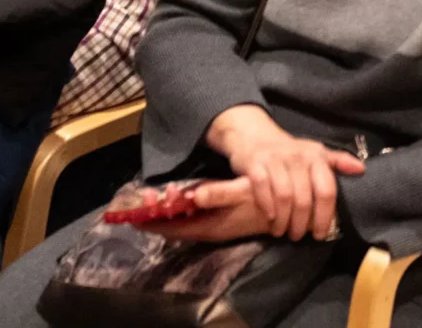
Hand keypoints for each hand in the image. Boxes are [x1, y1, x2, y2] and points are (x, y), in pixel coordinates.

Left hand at [135, 179, 273, 243]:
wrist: (290, 213)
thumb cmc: (266, 201)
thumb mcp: (243, 192)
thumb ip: (217, 194)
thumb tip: (191, 194)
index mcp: (209, 226)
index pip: (171, 229)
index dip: (151, 221)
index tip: (131, 213)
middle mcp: (208, 229)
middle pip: (174, 227)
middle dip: (156, 214)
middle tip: (143, 197)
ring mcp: (215, 226)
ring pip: (183, 223)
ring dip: (168, 212)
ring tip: (157, 196)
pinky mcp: (221, 221)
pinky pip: (192, 219)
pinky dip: (182, 210)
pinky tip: (182, 199)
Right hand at [205, 105, 365, 240]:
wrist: (257, 138)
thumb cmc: (292, 153)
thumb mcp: (316, 154)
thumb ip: (338, 162)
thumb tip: (361, 170)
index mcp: (317, 156)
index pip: (326, 190)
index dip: (325, 215)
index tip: (321, 234)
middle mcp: (298, 156)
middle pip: (304, 198)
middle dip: (302, 223)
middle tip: (298, 236)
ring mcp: (276, 159)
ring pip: (284, 196)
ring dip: (283, 220)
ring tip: (282, 232)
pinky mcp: (256, 163)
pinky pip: (262, 187)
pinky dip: (267, 205)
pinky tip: (269, 218)